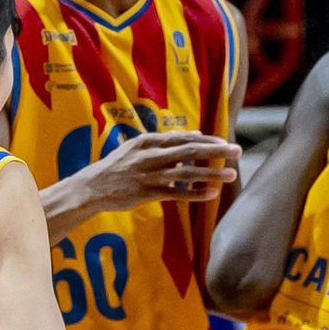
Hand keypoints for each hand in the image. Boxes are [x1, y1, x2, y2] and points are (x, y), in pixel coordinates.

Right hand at [79, 129, 241, 208]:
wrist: (91, 188)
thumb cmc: (115, 167)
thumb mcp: (136, 147)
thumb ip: (164, 141)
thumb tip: (194, 135)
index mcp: (147, 142)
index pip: (183, 138)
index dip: (206, 140)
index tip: (225, 142)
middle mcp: (150, 156)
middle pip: (190, 151)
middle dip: (216, 151)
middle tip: (237, 151)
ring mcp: (149, 176)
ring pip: (187, 173)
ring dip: (211, 173)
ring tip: (230, 174)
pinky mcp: (147, 194)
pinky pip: (177, 194)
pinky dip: (194, 194)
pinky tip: (211, 194)